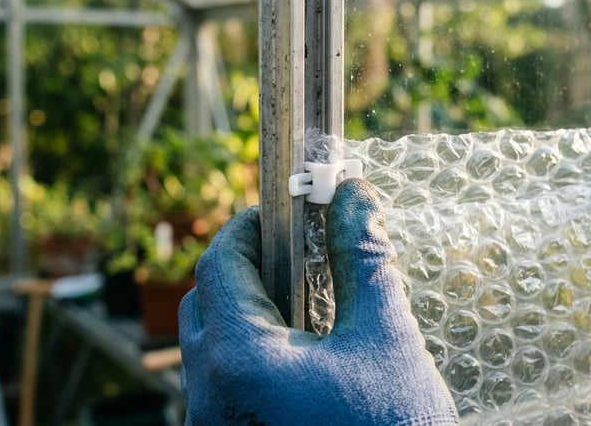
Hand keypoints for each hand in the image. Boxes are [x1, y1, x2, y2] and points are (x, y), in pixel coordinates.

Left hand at [178, 179, 458, 424]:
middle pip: (204, 303)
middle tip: (290, 252)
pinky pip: (221, 384)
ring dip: (243, 311)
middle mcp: (209, 396)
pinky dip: (247, 352)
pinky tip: (299, 356)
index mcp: (238, 359)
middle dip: (241, 266)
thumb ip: (363, 260)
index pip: (219, 264)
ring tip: (301, 301)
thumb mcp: (385, 340)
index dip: (247, 226)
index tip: (279, 210)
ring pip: (208, 346)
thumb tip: (354, 194)